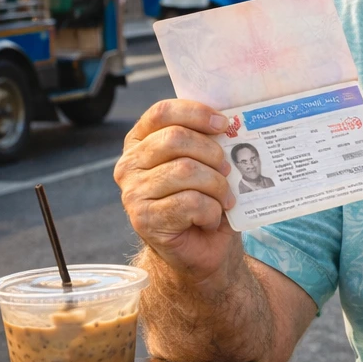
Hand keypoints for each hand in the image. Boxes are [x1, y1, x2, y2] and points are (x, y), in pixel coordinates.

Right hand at [115, 99, 240, 284]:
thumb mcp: (206, 163)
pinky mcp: (144, 220)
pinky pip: (190, 202)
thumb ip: (208, 140)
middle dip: (212, 153)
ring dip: (216, 186)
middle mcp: (130, 165)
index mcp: (141, 142)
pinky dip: (211, 211)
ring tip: (223, 200)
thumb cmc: (206, 199)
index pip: (162, 112)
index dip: (196, 113)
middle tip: (227, 171)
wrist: (203, 249)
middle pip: (176, 138)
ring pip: (186, 171)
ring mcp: (133, 193)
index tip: (223, 124)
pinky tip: (210, 220)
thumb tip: (232, 122)